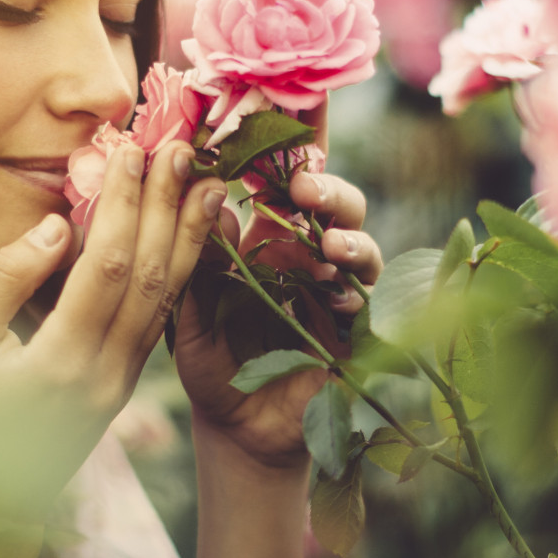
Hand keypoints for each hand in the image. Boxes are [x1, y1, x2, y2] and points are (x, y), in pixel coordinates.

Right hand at [0, 141, 225, 520]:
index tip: (130, 152)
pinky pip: (163, 319)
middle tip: (181, 149)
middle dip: (166, 207)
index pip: (103, 267)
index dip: (122, 206)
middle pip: (148, 276)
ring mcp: (124, 383)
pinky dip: (183, 271)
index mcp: (57, 362)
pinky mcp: (129, 384)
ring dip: (189, 236)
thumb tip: (54, 227)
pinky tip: (193, 235)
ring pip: (168, 299)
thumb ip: (1, 283)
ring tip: (207, 182)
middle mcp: (103, 374)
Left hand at [174, 158, 384, 471]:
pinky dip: (354, 292)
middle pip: (333, 201)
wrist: (239, 429)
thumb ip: (199, 262)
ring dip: (348, 237)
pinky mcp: (353, 329)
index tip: (281, 129)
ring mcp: (334, 289)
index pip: (283, 182)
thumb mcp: (192, 311)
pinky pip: (366, 301)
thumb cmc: (212, 362)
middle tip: (305, 187)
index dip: (291, 151)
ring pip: (359, 243)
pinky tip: (336, 296)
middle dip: (327, 186)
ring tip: (328, 245)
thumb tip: (211, 204)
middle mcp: (307, 254)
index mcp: (266, 237)